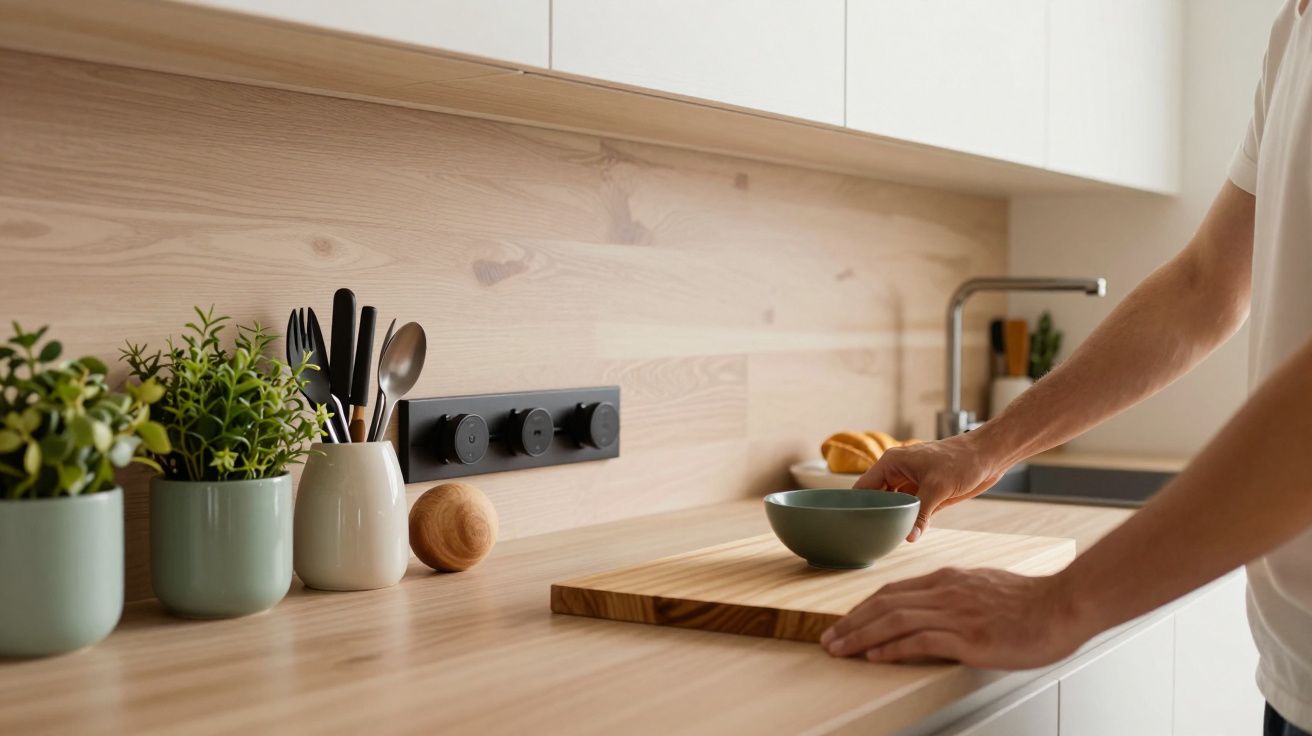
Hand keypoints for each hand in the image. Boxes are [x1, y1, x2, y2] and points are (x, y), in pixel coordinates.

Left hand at [819, 568, 1089, 668]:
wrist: (1064, 605)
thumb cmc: (1031, 602)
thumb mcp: (984, 588)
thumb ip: (956, 596)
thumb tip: (935, 611)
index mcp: (948, 580)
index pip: (892, 591)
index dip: (863, 607)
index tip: (844, 621)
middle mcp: (945, 592)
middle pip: (884, 604)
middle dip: (851, 622)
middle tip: (828, 638)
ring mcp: (956, 613)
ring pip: (894, 620)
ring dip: (860, 635)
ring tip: (839, 649)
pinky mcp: (969, 637)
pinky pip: (921, 640)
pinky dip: (893, 648)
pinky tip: (875, 657)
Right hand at [854, 433, 1003, 540]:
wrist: (988, 456)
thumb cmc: (961, 460)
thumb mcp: (938, 487)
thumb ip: (921, 513)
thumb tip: (909, 536)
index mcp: (891, 463)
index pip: (863, 487)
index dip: (856, 505)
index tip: (851, 524)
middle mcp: (897, 474)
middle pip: (876, 499)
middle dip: (874, 515)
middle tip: (867, 537)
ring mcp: (911, 485)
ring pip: (893, 507)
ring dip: (892, 520)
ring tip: (882, 539)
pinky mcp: (925, 494)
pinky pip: (910, 511)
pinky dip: (908, 522)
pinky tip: (905, 534)